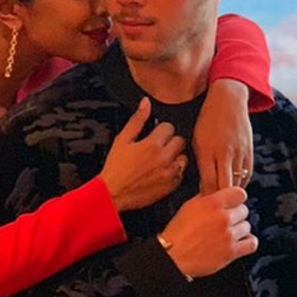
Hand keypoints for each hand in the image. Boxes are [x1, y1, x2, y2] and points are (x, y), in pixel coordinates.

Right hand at [100, 97, 186, 211]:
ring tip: (160, 160)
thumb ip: (137, 120)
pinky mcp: (171, 187)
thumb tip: (146, 103)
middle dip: (170, 142)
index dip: (161, 130)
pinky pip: (181, 174)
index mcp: (152, 145)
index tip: (154, 135)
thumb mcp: (122, 140)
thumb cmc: (115, 168)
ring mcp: (169, 174)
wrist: (113, 194)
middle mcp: (164, 159)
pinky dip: (174, 172)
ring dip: (175, 157)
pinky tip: (162, 172)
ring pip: (184, 157)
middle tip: (158, 148)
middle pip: (180, 141)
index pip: (169, 127)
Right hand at [160, 186, 257, 278]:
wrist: (173, 256)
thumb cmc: (177, 232)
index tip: (232, 203)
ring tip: (227, 233)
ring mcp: (229, 235)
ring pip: (247, 226)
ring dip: (239, 229)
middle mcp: (223, 218)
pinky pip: (252, 243)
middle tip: (225, 220)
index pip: (240, 193)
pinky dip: (247, 242)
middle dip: (235, 214)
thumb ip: (206, 198)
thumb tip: (217, 193)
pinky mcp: (231, 252)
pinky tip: (239, 242)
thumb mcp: (188, 206)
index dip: (236, 198)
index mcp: (212, 203)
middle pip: (244, 210)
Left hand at [193, 79, 253, 195]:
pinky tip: (234, 188)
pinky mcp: (250, 151)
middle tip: (215, 210)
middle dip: (220, 201)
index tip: (202, 206)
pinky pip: (247, 174)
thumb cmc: (207, 121)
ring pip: (237, 182)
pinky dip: (241, 183)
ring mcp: (240, 152)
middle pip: (224, 186)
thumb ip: (201, 163)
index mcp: (208, 151)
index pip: (208, 183)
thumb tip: (203, 186)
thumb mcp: (197, 140)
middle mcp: (225, 153)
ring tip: (225, 202)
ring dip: (231, 193)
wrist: (228, 100)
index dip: (206, 198)